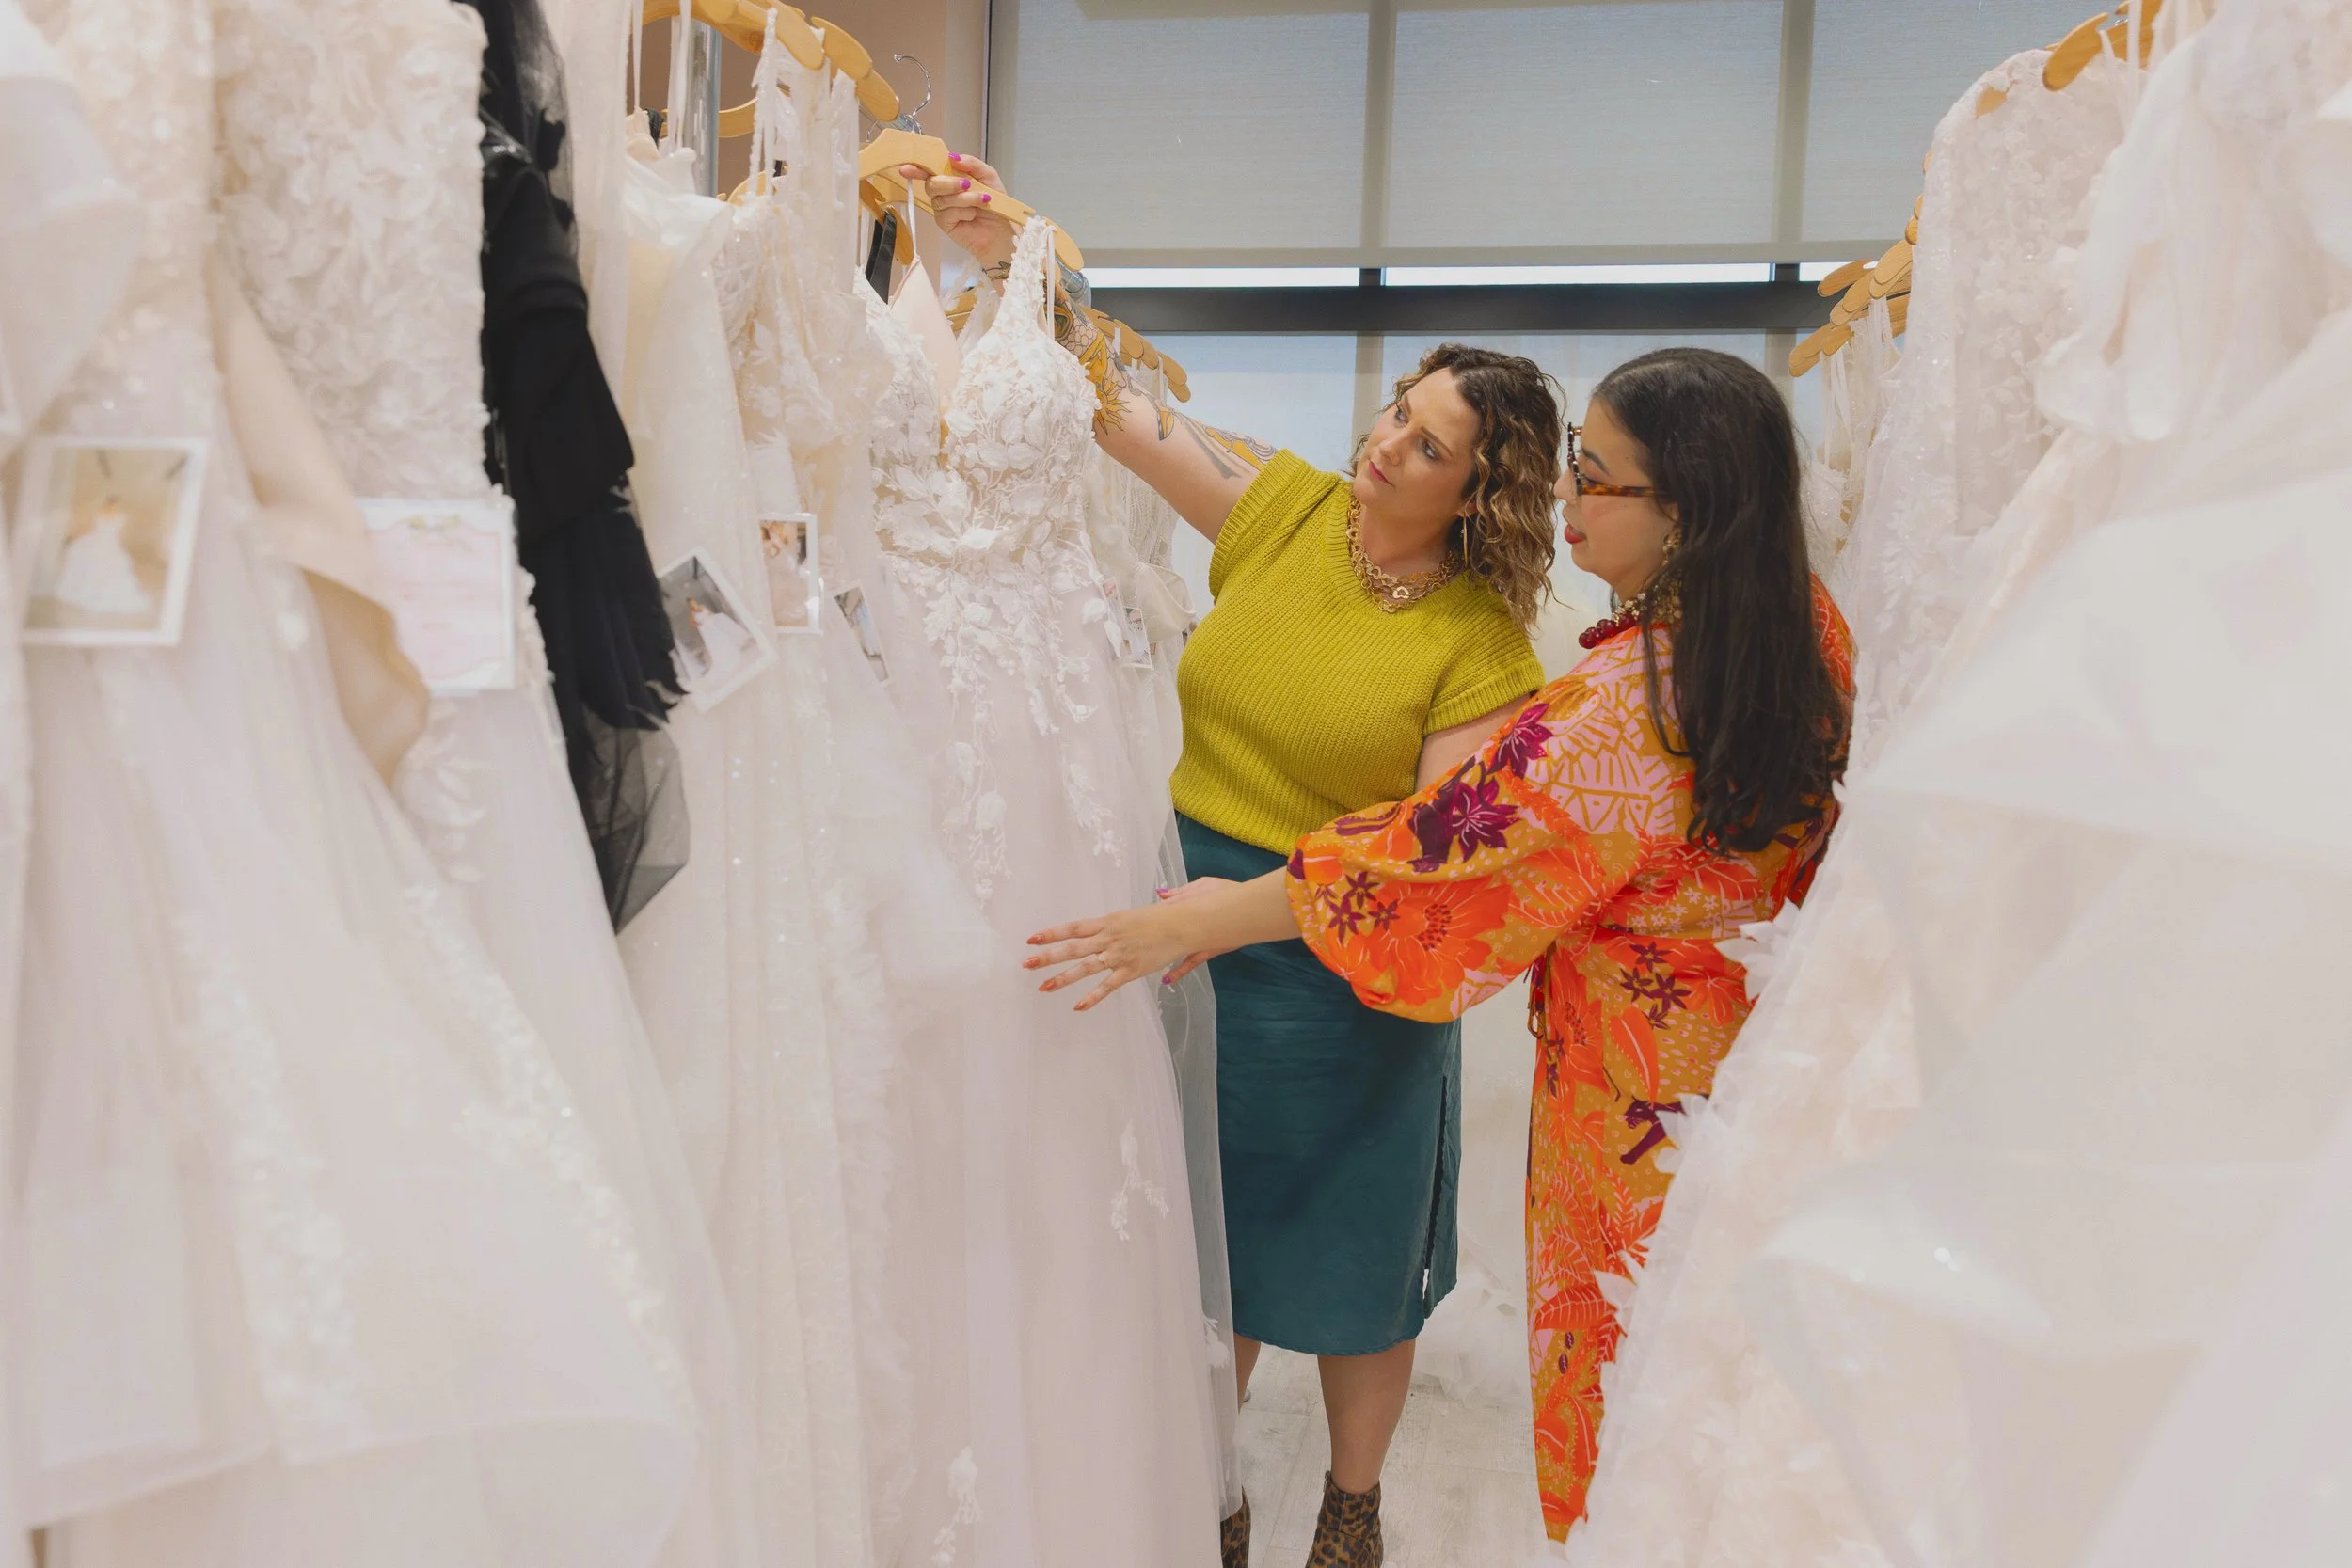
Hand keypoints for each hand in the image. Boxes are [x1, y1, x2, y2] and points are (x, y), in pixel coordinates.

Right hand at [899, 152, 1014, 270]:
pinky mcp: (944, 223)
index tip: (906, 169)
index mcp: (950, 177)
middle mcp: (942, 192)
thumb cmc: (995, 202)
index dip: (916, 168)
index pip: (929, 170)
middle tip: (967, 184)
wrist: (1003, 229)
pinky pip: (947, 213)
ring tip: (982, 201)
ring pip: (942, 198)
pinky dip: (964, 211)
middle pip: (931, 183)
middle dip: (949, 183)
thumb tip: (952, 157)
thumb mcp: (988, 176)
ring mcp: (942, 208)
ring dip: (964, 198)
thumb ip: (971, 164)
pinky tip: (973, 215)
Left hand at [1024, 881, 1236, 1012]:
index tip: (1031, 939)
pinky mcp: (1132, 970)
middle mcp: (1109, 937)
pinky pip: (1108, 986)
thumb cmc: (1172, 914)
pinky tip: (1078, 1006)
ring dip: (1062, 978)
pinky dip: (1093, 997)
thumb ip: (1144, 909)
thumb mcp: (1150, 906)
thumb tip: (1161, 896)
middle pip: (1072, 947)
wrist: (1188, 924)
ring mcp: (1119, 955)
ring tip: (1042, 987)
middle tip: (1025, 963)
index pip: (1073, 927)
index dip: (1051, 933)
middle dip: (1047, 956)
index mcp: (1110, 921)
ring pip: (1084, 967)